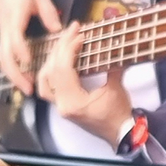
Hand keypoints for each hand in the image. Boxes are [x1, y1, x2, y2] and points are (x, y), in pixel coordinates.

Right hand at [0, 0, 61, 93]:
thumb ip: (48, 12)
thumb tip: (58, 30)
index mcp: (15, 16)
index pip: (15, 37)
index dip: (21, 50)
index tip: (30, 62)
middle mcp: (6, 29)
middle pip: (5, 55)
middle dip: (15, 74)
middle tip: (29, 88)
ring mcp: (2, 35)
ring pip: (2, 60)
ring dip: (12, 76)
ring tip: (27, 89)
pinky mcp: (3, 40)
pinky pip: (4, 58)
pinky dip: (11, 71)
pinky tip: (22, 80)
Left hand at [37, 24, 133, 141]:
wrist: (121, 134)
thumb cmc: (119, 114)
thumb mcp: (116, 88)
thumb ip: (112, 67)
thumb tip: (114, 46)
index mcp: (73, 102)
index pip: (63, 70)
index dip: (69, 50)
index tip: (79, 36)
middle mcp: (62, 105)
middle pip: (51, 72)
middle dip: (60, 48)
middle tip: (70, 31)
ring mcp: (60, 106)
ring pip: (44, 80)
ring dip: (52, 59)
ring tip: (63, 44)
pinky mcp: (62, 105)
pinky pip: (48, 87)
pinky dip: (51, 71)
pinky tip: (58, 60)